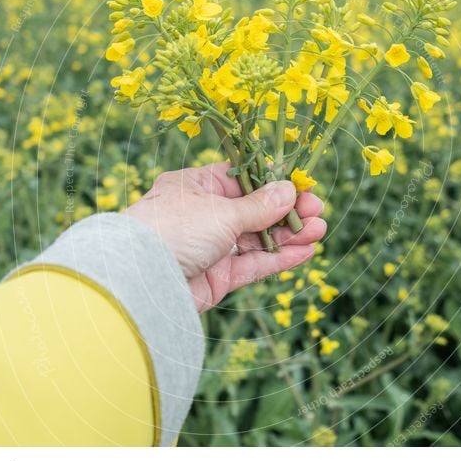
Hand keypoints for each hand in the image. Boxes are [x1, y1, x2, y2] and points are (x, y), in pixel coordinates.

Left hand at [125, 163, 326, 311]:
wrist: (141, 280)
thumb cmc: (175, 229)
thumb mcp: (222, 210)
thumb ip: (259, 206)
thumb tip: (288, 191)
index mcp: (196, 187)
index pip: (242, 181)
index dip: (273, 184)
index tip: (302, 186)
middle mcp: (203, 215)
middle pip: (253, 211)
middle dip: (286, 211)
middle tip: (318, 210)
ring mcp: (210, 247)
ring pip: (256, 239)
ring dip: (287, 235)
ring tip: (319, 230)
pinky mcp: (216, 277)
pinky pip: (252, 265)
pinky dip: (278, 258)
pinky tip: (304, 251)